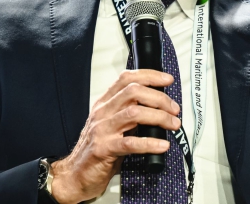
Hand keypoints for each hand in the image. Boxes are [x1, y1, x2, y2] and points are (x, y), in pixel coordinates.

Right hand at [50, 70, 180, 202]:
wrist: (75, 174)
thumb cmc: (97, 151)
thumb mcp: (112, 126)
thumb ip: (129, 114)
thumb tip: (159, 109)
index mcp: (104, 104)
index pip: (126, 78)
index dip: (149, 76)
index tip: (167, 80)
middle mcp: (102, 112)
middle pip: (133, 92)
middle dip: (159, 98)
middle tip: (174, 109)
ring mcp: (102, 130)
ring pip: (134, 113)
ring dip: (159, 117)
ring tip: (173, 124)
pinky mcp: (103, 149)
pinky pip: (130, 143)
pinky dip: (150, 143)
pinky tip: (162, 145)